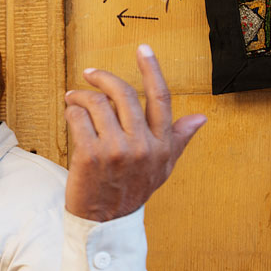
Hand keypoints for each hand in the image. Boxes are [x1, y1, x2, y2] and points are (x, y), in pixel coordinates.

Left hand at [63, 44, 205, 221]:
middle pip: (123, 94)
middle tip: (90, 74)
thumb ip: (178, 139)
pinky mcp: (89, 155)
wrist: (103, 221)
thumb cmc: (131, 191)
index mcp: (162, 145)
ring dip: (80, 96)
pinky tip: (70, 116)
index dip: (152, 69)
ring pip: (96, 104)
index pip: (160, 98)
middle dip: (103, 78)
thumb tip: (200, 118)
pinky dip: (71, 112)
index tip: (143, 49)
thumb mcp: (161, 168)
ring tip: (73, 99)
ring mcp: (115, 150)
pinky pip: (78, 118)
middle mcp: (142, 146)